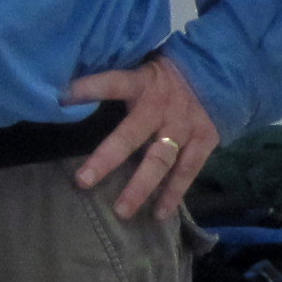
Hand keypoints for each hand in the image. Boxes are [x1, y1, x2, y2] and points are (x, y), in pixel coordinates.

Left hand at [66, 51, 219, 221]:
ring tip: (122, 211)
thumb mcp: (144, 68)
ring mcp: (185, 126)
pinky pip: (187, 171)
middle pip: (131, 135)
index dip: (91, 88)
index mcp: (145, 83)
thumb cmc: (167, 76)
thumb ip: (119, 81)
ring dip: (140, 187)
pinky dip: (174, 193)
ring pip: (160, 160)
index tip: (63, 96)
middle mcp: (163, 107)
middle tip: (83, 181)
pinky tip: (159, 214)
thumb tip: (71, 90)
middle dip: (107, 159)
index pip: (115, 83)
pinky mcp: (204, 141)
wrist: (218, 73)